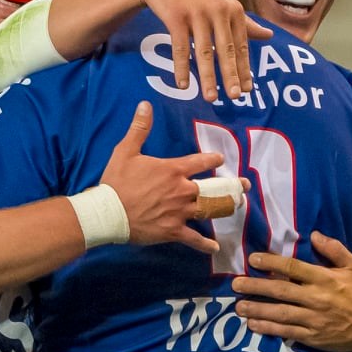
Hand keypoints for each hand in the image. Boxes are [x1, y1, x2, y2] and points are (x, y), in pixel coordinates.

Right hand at [98, 102, 233, 254]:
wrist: (107, 213)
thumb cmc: (116, 181)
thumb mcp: (126, 150)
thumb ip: (140, 128)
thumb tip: (145, 104)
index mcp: (173, 170)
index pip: (200, 161)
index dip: (212, 159)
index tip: (220, 159)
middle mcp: (182, 191)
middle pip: (212, 188)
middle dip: (231, 186)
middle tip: (245, 186)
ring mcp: (180, 212)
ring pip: (209, 210)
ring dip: (224, 208)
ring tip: (236, 206)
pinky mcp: (173, 231)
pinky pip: (194, 239)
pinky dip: (205, 244)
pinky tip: (216, 247)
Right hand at [134, 0, 272, 102]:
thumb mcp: (224, 2)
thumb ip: (245, 22)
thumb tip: (270, 35)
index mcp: (233, 9)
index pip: (241, 44)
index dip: (244, 68)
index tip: (248, 89)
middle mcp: (217, 11)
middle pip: (225, 50)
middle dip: (231, 75)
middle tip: (236, 97)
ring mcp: (196, 14)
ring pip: (203, 51)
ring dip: (207, 77)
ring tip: (211, 97)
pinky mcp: (175, 17)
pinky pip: (180, 47)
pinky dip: (182, 68)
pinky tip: (184, 85)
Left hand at [231, 232, 351, 351]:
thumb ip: (334, 249)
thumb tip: (314, 234)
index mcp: (324, 278)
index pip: (293, 268)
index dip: (272, 263)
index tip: (253, 259)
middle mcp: (316, 298)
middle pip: (281, 291)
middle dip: (256, 287)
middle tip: (235, 285)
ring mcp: (313, 319)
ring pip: (280, 313)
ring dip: (257, 309)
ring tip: (238, 306)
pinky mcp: (312, 336)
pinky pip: (286, 332)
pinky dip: (268, 328)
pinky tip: (253, 324)